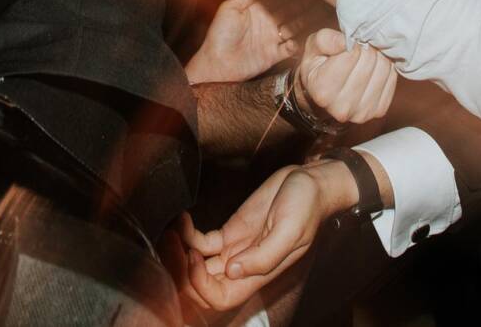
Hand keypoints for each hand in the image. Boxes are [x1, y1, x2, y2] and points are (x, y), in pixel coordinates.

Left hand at [178, 161, 346, 312]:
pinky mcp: (230, 231)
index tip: (194, 257)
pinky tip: (183, 219)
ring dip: (181, 253)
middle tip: (171, 244)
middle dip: (182, 272)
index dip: (201, 285)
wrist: (310, 183)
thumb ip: (264, 256)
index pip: (220, 297)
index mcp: (258, 274)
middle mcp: (242, 266)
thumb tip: (233, 271)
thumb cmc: (306, 207)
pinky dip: (187, 234)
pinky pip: (202, 241)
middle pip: (203, 286)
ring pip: (198, 265)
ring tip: (171, 232)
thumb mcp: (290, 232)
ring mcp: (234, 249)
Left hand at [186, 0, 296, 85]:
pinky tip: (301, 37)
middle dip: (302, 2)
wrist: (217, 64)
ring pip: (294, 26)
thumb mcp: (230, 8)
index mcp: (256, 8)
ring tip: (317, 13)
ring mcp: (272, 37)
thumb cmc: (219, 35)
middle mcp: (267, 21)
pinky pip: (292, 47)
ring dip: (304, 20)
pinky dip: (298, 43)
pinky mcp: (275, 54)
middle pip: (289, 9)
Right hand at [293, 29, 396, 125]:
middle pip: (368, 62)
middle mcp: (342, 108)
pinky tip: (375, 66)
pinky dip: (386, 68)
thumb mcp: (313, 46)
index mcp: (322, 91)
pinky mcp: (379, 110)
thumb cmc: (319, 65)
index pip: (350, 55)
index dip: (353, 42)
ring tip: (367, 54)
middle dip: (366, 48)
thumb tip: (346, 41)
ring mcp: (362, 112)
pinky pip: (391, 80)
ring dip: (378, 56)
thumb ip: (325, 40)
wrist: (325, 91)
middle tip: (360, 45)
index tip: (349, 41)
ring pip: (383, 70)